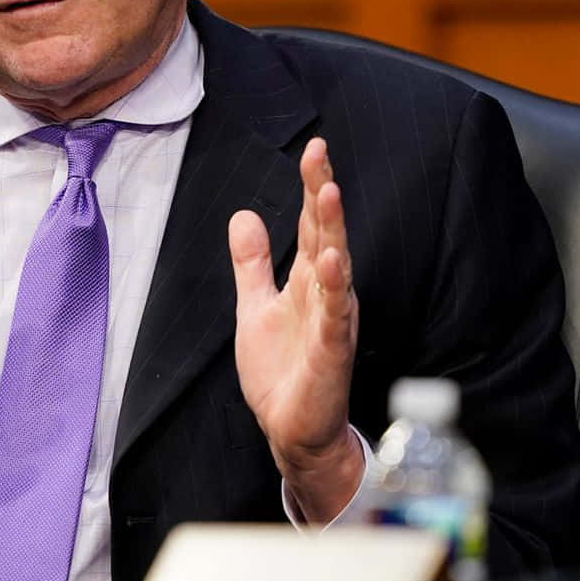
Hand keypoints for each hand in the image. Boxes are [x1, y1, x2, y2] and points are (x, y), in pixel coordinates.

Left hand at [228, 136, 362, 522]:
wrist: (292, 431)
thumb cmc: (282, 370)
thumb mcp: (255, 306)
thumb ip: (252, 263)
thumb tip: (243, 215)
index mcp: (308, 281)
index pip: (311, 226)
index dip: (312, 188)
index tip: (314, 149)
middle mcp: (325, 294)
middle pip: (325, 234)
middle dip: (323, 193)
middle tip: (320, 153)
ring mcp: (330, 321)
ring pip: (336, 267)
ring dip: (332, 230)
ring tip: (329, 192)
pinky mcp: (330, 352)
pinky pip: (333, 316)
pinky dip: (334, 288)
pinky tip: (332, 262)